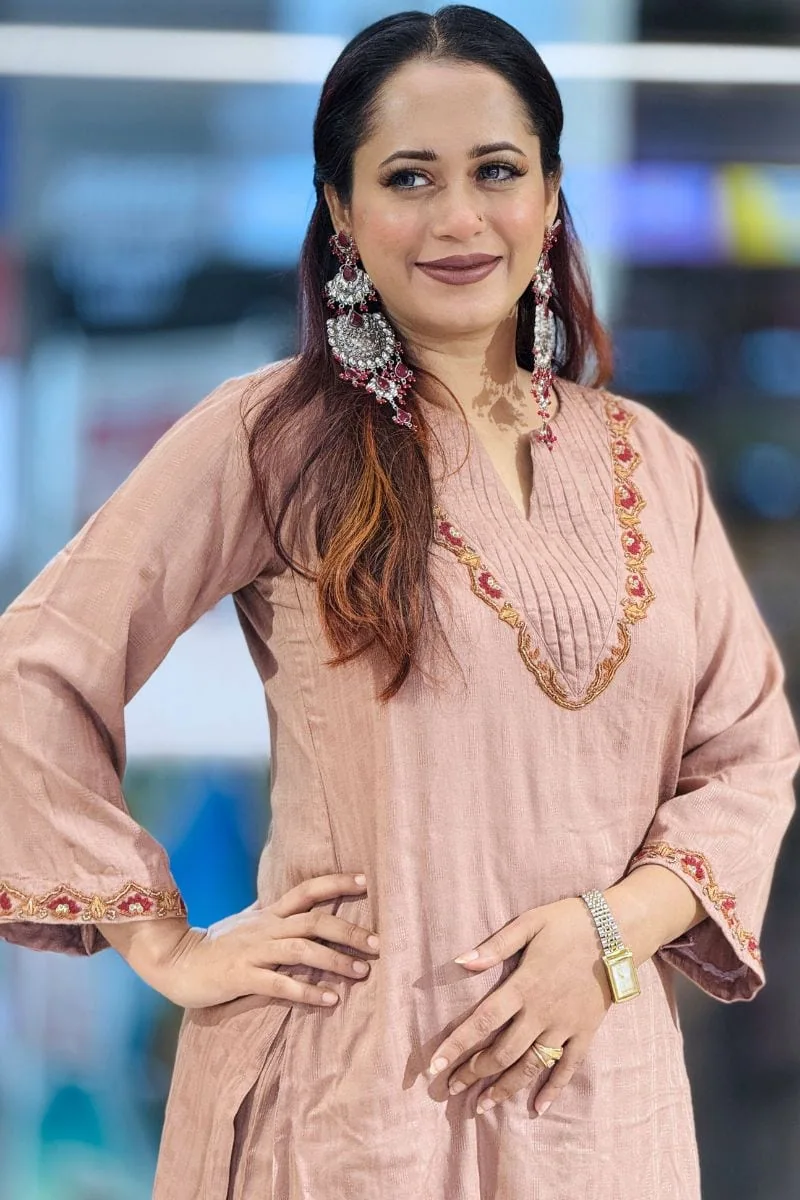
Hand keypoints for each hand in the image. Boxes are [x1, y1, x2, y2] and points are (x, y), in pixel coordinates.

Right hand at [132, 873, 378, 1008]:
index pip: (307, 890)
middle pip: (313, 921)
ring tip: (362, 972)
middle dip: (348, 930)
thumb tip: (296, 899)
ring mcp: (254, 952)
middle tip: (377, 943)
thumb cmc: (216, 944)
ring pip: (301, 950)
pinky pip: (279, 984)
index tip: (365, 880)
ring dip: (335, 961)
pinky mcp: (241, 977)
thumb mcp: (247, 922)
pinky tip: (329, 1000)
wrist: (175, 961)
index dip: (335, 883)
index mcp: (268, 914)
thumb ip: (272, 911)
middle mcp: (265, 928)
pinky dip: (307, 991)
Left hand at [427, 896, 612, 1116]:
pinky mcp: (586, 1032)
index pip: (483, 1021)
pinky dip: (553, 1089)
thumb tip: (461, 962)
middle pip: (503, 1052)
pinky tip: (538, 1107)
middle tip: (450, 1087)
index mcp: (524, 985)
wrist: (619, 931)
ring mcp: (565, 1025)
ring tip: (482, 1105)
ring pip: (531, 1066)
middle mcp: (542, 1012)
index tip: (435, 1065)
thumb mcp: (529, 923)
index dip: (457, 1045)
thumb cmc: (568, 922)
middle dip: (474, 1073)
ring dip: (504, 1088)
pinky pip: (569, 1067)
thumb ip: (496, 946)